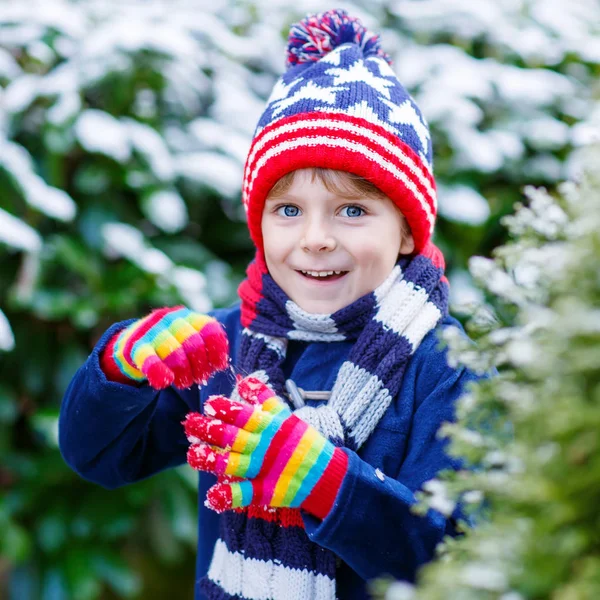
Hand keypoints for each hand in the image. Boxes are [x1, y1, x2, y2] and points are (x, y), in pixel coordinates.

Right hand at [112, 305, 228, 388]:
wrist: (134, 341)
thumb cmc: (172, 344)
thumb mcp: (190, 338)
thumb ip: (205, 346)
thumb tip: (221, 365)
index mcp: (190, 317)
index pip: (210, 329)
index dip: (217, 351)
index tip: (217, 367)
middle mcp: (172, 320)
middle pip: (194, 344)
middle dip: (200, 367)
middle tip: (199, 378)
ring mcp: (153, 332)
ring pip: (174, 354)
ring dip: (183, 374)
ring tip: (185, 382)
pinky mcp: (137, 347)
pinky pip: (150, 360)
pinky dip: (159, 372)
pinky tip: (165, 382)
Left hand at [183, 376, 347, 518]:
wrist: (326, 474)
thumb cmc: (303, 441)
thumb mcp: (287, 415)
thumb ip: (265, 398)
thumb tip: (246, 380)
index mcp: (271, 426)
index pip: (244, 414)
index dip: (225, 409)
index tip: (208, 404)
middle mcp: (265, 447)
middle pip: (232, 437)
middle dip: (208, 430)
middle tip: (188, 424)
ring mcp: (265, 470)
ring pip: (232, 464)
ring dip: (210, 460)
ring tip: (191, 455)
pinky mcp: (267, 492)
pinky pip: (245, 495)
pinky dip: (229, 496)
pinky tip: (213, 496)